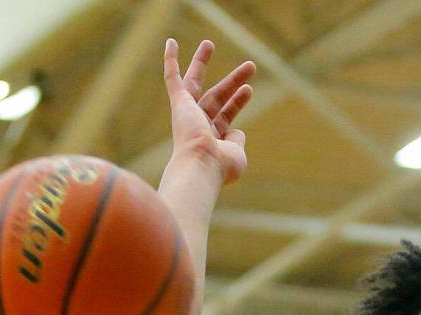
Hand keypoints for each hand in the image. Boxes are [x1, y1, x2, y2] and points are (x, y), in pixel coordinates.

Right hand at [163, 38, 253, 185]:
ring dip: (202, 62)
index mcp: (210, 139)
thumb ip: (237, 140)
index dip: (237, 102)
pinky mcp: (179, 103)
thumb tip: (237, 130)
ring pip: (195, 82)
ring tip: (209, 43)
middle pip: (217, 96)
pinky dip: (170, 60)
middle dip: (233, 81)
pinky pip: (172, 78)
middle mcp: (197, 126)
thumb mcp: (236, 155)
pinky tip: (171, 42)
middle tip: (250, 65)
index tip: (248, 90)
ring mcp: (187, 114)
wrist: (201, 166)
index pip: (226, 116)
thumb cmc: (219, 166)